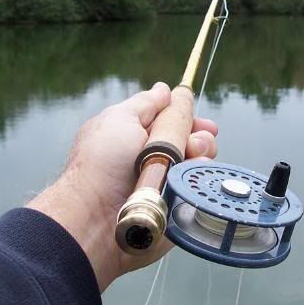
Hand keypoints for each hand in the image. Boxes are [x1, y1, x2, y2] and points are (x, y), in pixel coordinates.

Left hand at [27, 82, 217, 291]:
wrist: (97, 215)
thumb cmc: (103, 163)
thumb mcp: (120, 119)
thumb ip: (146, 103)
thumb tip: (165, 89)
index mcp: (142, 136)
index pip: (178, 123)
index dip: (192, 121)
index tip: (206, 125)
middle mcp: (157, 160)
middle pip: (196, 142)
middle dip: (200, 138)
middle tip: (194, 145)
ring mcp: (169, 184)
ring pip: (202, 164)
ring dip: (200, 156)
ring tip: (187, 161)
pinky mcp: (178, 207)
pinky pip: (200, 189)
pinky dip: (198, 180)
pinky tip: (189, 179)